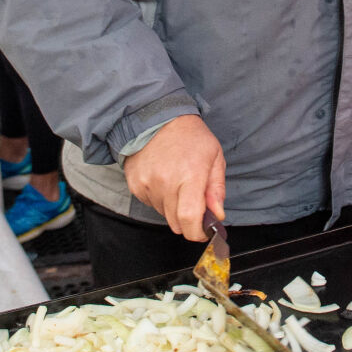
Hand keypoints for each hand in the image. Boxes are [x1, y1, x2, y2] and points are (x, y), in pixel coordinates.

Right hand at [123, 114, 225, 238]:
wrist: (157, 118)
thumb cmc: (191, 137)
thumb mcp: (215, 157)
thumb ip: (216, 189)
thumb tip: (217, 215)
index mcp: (189, 175)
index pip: (189, 218)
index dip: (197, 233)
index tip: (203, 233)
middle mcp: (165, 181)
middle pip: (176, 223)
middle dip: (188, 221)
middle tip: (194, 203)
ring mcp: (147, 183)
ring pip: (163, 214)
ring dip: (173, 207)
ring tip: (177, 183)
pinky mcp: (135, 184)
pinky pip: (150, 204)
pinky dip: (159, 199)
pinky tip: (163, 179)